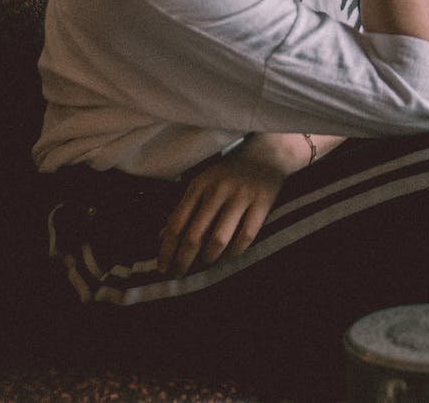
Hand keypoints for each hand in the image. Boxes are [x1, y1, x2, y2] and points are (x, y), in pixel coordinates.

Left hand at [157, 135, 306, 274]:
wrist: (266, 153)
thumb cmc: (228, 173)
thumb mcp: (202, 184)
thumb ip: (184, 209)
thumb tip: (162, 238)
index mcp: (199, 185)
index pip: (176, 223)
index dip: (167, 249)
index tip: (162, 268)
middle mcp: (218, 190)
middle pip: (194, 236)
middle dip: (182, 261)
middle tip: (177, 275)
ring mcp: (241, 196)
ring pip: (218, 239)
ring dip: (207, 259)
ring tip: (203, 265)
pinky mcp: (262, 203)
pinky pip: (245, 237)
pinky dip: (234, 252)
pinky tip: (227, 257)